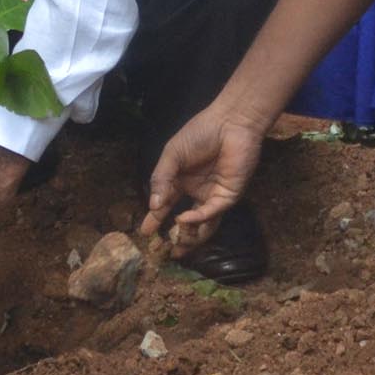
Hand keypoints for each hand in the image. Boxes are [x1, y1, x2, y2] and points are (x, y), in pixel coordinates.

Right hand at [139, 104, 265, 254]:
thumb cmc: (199, 134)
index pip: (166, 204)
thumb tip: (153, 205)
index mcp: (181, 180)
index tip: (145, 232)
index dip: (155, 218)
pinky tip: (183, 218)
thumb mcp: (173, 154)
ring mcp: (212, 196)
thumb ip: (162, 178)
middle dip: (175, 236)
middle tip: (162, 250)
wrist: (230, 124)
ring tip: (176, 247)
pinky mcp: (227, 197)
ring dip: (189, 236)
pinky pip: (211, 213)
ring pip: (201, 224)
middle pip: (185, 220)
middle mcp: (197, 192)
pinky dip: (197, 219)